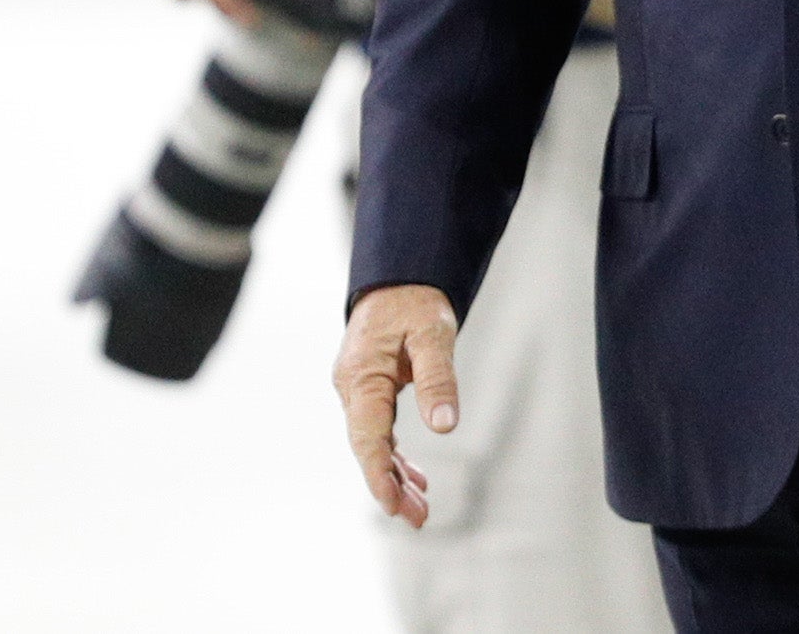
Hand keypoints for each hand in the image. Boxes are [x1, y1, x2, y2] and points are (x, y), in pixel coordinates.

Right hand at [334, 284, 459, 528]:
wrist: (398, 279)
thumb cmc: (415, 303)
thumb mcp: (433, 334)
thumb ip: (438, 378)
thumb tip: (445, 425)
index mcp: (362, 377)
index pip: (368, 436)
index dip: (378, 474)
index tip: (392, 505)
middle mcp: (353, 389)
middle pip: (369, 447)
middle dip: (390, 486)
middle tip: (418, 518)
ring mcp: (359, 391)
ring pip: (374, 444)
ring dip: (394, 476)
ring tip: (420, 509)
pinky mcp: (370, 392)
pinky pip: (380, 432)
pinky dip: (395, 456)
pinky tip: (414, 478)